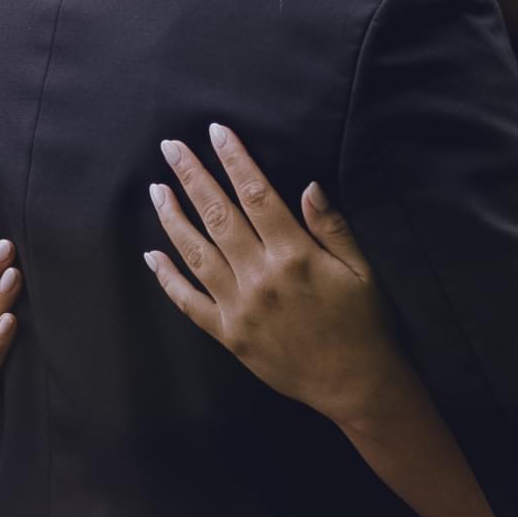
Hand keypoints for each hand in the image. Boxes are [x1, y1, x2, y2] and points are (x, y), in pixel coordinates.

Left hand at [143, 123, 411, 426]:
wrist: (355, 385)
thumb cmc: (364, 323)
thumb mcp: (361, 270)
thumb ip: (332, 226)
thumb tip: (307, 185)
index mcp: (295, 255)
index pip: (257, 194)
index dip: (234, 160)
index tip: (216, 132)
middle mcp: (260, 277)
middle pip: (218, 215)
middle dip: (192, 176)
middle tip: (170, 146)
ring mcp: (239, 308)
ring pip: (196, 253)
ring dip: (173, 218)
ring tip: (157, 188)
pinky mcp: (228, 335)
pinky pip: (189, 303)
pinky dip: (168, 279)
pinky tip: (153, 255)